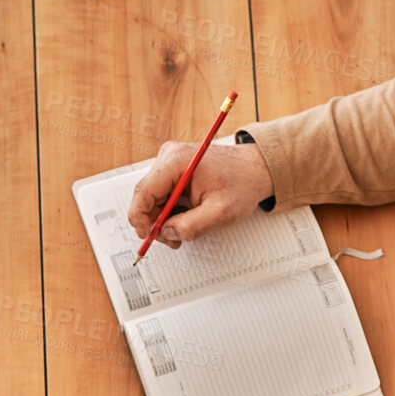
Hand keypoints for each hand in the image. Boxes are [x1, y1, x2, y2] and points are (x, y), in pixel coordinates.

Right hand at [127, 139, 273, 247]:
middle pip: (145, 196)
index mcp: (177, 161)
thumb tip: (168, 232)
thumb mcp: (220, 213)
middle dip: (154, 222)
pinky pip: (161, 194)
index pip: (143, 192)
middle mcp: (169, 156)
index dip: (141, 219)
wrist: (254, 170)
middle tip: (172, 238)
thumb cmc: (242, 183)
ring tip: (181, 230)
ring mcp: (170, 161)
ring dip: (162, 218)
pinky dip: (168, 210)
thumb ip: (191, 227)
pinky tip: (183, 218)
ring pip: (152, 198)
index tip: (148, 236)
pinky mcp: (173, 169)